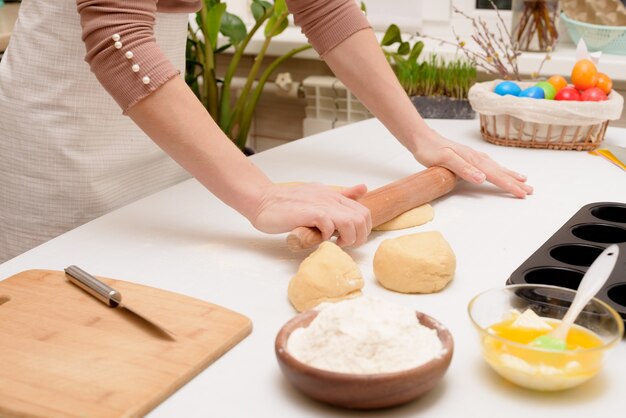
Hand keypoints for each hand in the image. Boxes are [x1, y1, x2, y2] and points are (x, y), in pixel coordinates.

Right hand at [250, 183, 371, 246]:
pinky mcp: (308, 213)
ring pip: (350, 222)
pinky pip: (329, 225)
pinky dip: (328, 235)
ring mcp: (320, 205)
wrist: (263, 200)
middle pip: (361, 218)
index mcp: (333, 195)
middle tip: (344, 244)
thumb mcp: (318, 194)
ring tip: (335, 243)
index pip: (363, 211)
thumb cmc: (288, 202)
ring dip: (347, 237)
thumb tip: (363, 189)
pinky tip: (319, 238)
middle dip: (359, 236)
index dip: (363, 229)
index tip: (350, 238)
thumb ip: (340, 195)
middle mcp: (330, 198)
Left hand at [414, 129, 532, 197]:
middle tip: (530, 191)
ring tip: (523, 180)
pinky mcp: (467, 157)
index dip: (509, 185)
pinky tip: (499, 170)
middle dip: (515, 182)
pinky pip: (488, 165)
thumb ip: (463, 168)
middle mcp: (476, 158)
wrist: (421, 138)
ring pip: (496, 168)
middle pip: (500, 172)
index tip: (522, 193)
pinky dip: (498, 169)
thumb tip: (482, 178)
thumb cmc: (431, 150)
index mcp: (473, 160)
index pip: (495, 175)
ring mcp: (472, 156)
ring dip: (510, 175)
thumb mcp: (445, 160)